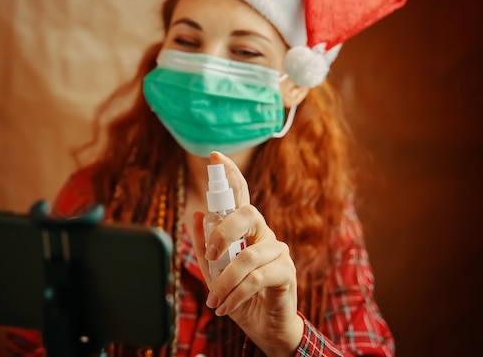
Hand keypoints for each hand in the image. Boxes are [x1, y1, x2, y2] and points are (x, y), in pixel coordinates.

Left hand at [192, 151, 303, 356]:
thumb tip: (196, 213)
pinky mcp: (286, 271)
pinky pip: (257, 277)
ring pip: (248, 256)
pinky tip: (226, 306)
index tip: (214, 157)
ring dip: (225, 282)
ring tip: (213, 300)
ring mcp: (277, 250)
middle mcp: (264, 233)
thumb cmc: (239, 294)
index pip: (240, 195)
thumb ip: (206, 244)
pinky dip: (236, 293)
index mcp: (246, 229)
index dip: (230, 175)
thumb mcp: (215, 270)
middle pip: (248, 214)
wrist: (263, 326)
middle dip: (224, 231)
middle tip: (210, 255)